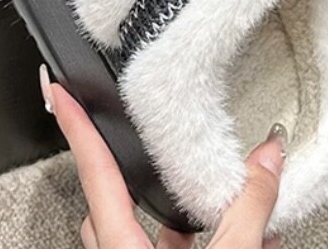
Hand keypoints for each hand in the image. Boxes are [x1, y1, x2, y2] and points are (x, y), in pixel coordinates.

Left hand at [40, 66, 284, 248]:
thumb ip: (247, 207)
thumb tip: (269, 156)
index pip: (94, 173)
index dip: (75, 128)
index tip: (58, 93)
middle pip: (110, 202)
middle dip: (124, 166)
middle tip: (131, 131)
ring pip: (142, 231)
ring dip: (176, 209)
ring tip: (212, 186)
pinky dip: (200, 236)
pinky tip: (243, 231)